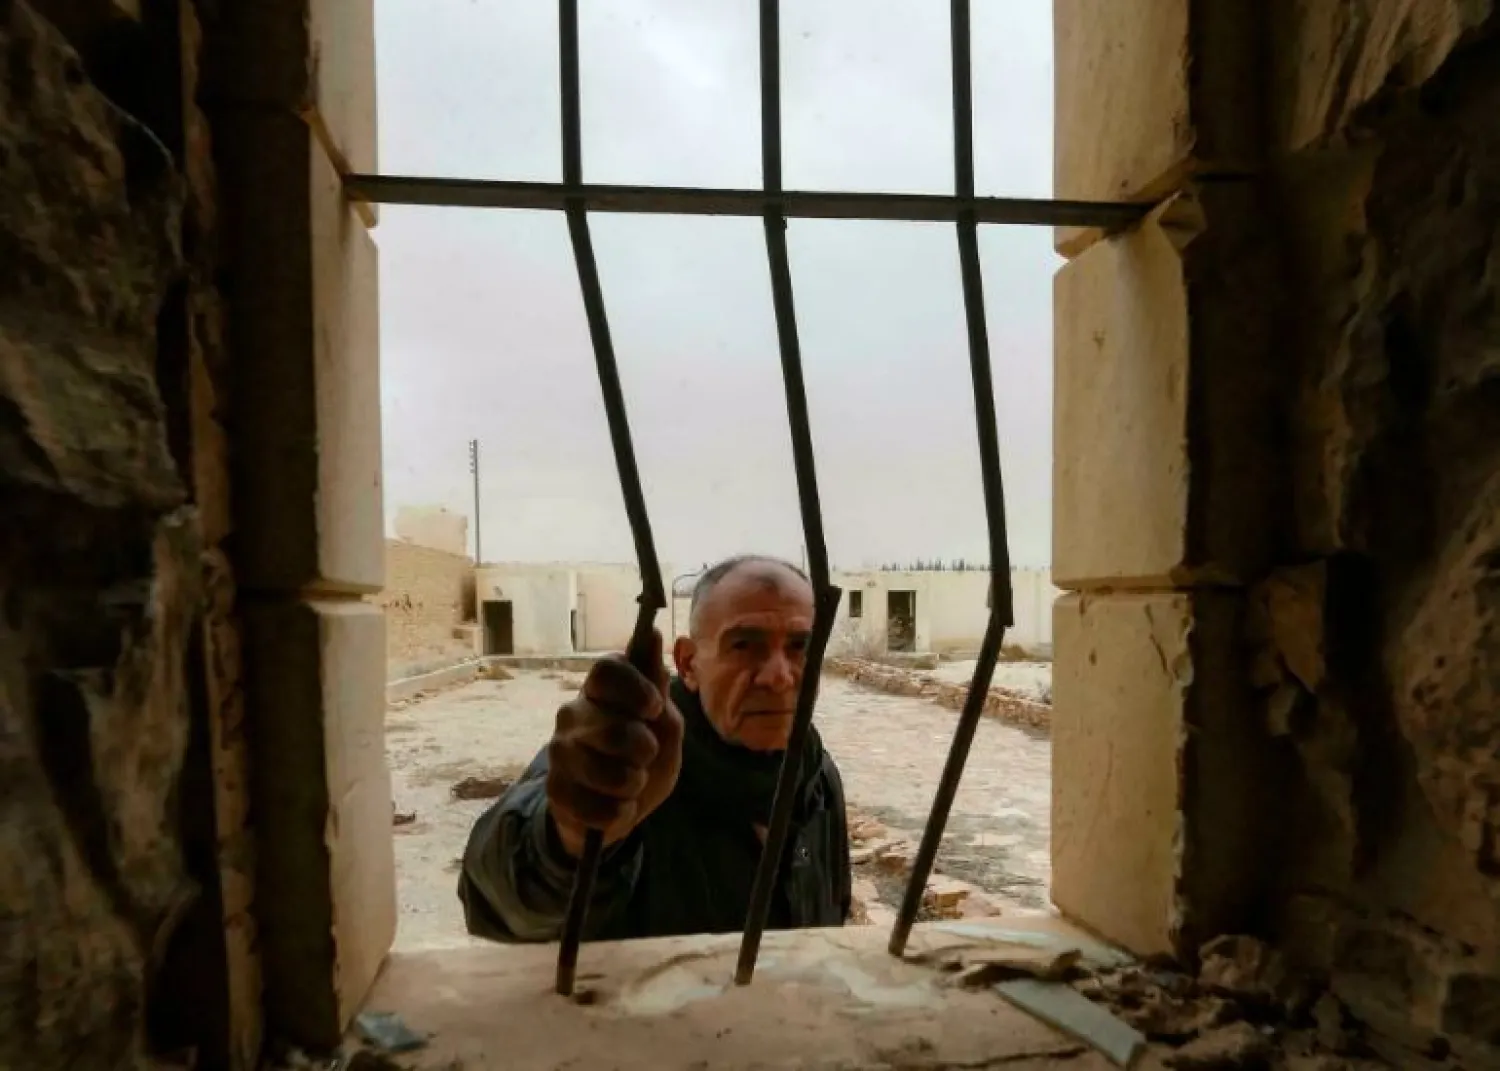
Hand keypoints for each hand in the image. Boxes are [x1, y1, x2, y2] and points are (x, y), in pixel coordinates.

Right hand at [545, 630, 682, 856]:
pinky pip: (596, 806)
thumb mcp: (663, 725)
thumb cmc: (643, 758)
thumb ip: (657, 688)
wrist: (619, 808)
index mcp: (600, 691)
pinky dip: (618, 812)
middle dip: (643, 749)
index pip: (606, 670)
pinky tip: (616, 805)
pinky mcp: (554, 790)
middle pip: (612, 727)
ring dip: (632, 784)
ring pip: (605, 772)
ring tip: (632, 783)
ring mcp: (559, 751)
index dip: (635, 689)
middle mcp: (573, 714)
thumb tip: (650, 633)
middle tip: (646, 755)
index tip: (654, 708)